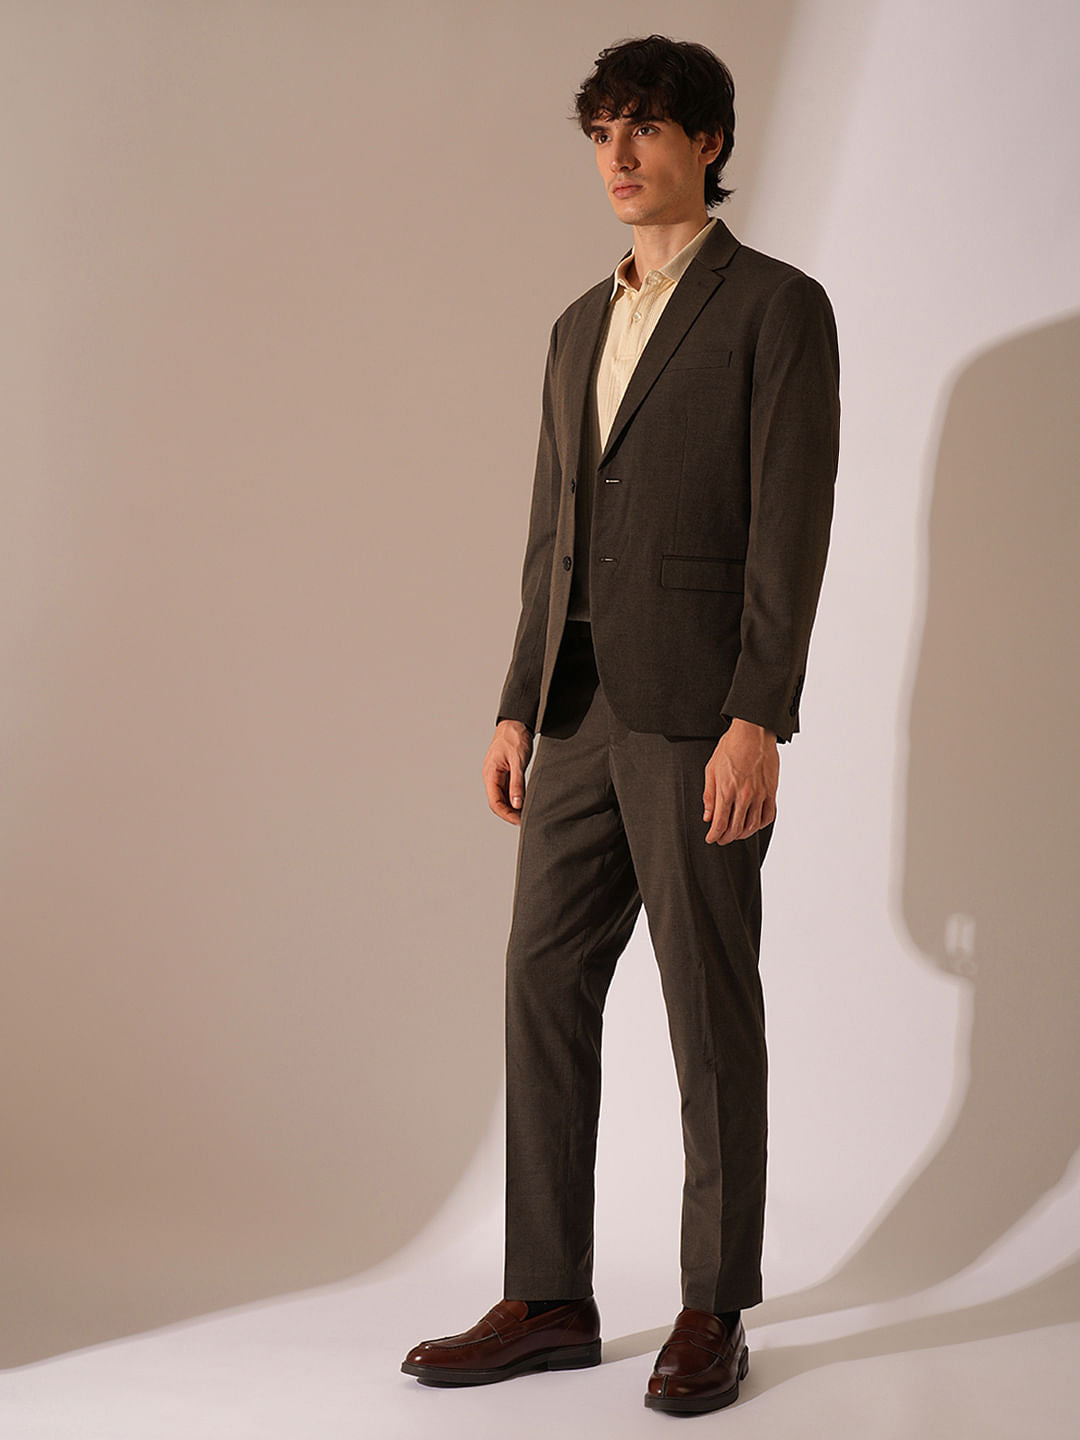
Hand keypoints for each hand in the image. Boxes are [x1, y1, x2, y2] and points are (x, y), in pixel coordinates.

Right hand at [482, 720, 533, 824]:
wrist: (516, 722)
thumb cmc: (515, 738)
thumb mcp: (518, 761)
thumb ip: (517, 783)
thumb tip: (516, 804)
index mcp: (491, 774)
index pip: (495, 802)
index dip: (507, 814)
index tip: (520, 821)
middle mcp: (492, 777)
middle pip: (498, 802)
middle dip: (510, 813)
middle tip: (526, 821)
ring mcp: (498, 775)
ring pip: (503, 797)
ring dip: (513, 807)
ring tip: (527, 814)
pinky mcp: (505, 772)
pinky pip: (508, 789)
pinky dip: (515, 797)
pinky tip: (525, 801)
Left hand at [703, 719, 778, 844]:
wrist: (753, 732)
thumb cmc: (731, 747)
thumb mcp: (711, 770)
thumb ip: (709, 796)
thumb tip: (708, 816)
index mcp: (727, 791)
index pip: (720, 823)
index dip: (714, 836)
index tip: (711, 839)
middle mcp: (744, 795)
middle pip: (736, 828)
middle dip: (726, 838)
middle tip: (721, 839)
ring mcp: (760, 794)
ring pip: (753, 825)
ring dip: (743, 834)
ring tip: (735, 834)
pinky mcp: (771, 791)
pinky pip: (768, 815)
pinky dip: (760, 825)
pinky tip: (753, 824)